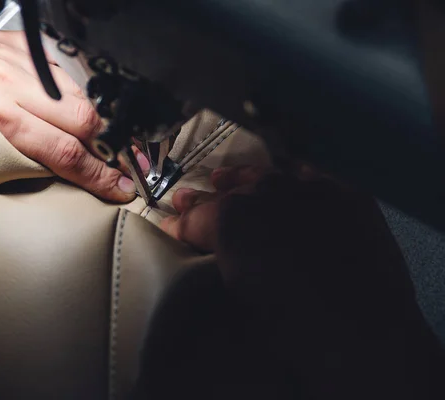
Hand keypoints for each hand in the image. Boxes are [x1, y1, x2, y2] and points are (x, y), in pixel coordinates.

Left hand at [0, 31, 147, 201]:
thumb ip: (16, 169)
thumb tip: (62, 183)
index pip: (65, 152)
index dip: (98, 175)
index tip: (119, 188)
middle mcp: (7, 79)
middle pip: (83, 117)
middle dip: (104, 146)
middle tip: (118, 164)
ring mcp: (13, 56)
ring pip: (78, 92)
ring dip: (91, 119)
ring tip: (96, 139)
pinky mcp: (17, 43)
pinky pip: (63, 69)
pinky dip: (72, 91)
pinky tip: (71, 109)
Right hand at [161, 166, 444, 398]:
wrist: (361, 329)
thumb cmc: (287, 322)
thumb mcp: (237, 291)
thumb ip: (219, 258)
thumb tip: (206, 244)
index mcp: (230, 218)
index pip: (194, 217)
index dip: (180, 225)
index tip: (170, 228)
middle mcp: (264, 191)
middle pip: (226, 190)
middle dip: (201, 197)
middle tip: (185, 200)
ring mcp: (307, 186)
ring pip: (266, 173)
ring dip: (242, 179)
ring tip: (226, 178)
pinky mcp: (344, 192)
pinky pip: (309, 175)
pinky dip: (291, 179)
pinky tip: (286, 182)